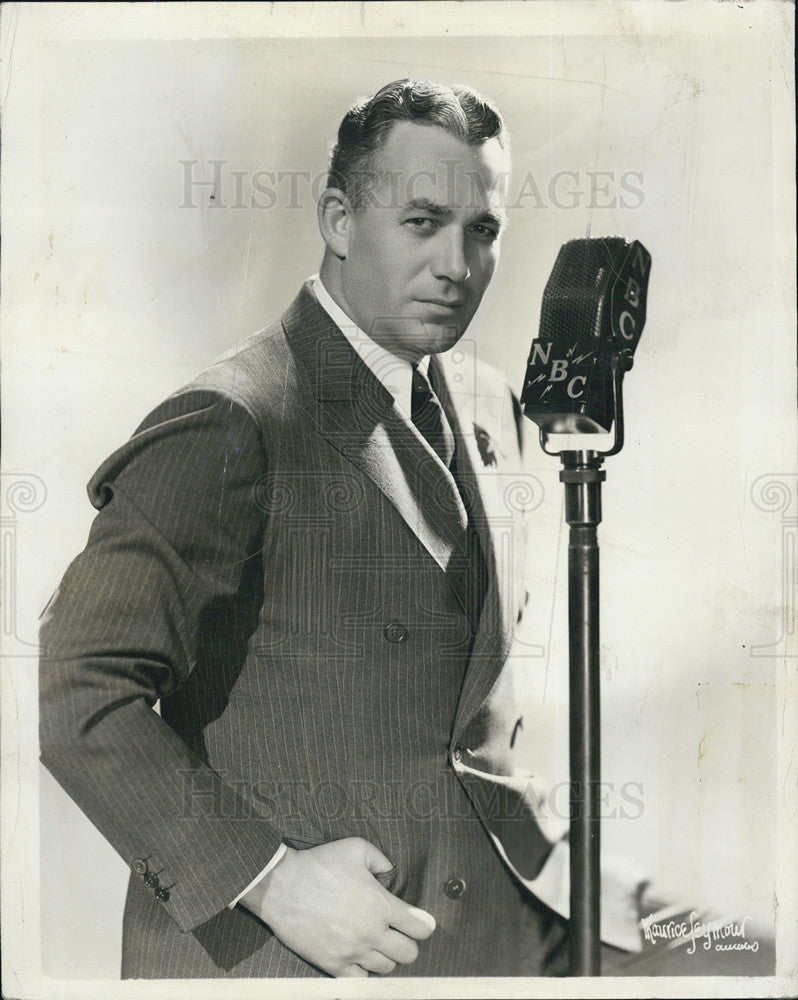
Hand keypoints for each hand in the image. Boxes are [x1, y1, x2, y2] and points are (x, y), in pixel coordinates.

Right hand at [239, 837, 435, 976]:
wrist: (282, 886)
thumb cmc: (319, 864)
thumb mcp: (355, 848)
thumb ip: (380, 859)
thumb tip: (389, 870)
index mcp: (381, 905)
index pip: (420, 928)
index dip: (425, 925)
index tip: (422, 923)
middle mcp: (371, 932)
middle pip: (409, 954)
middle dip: (409, 943)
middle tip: (399, 934)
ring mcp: (352, 952)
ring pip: (386, 968)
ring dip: (386, 956)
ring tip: (377, 944)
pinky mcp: (332, 965)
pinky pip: (360, 980)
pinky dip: (364, 971)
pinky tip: (359, 957)